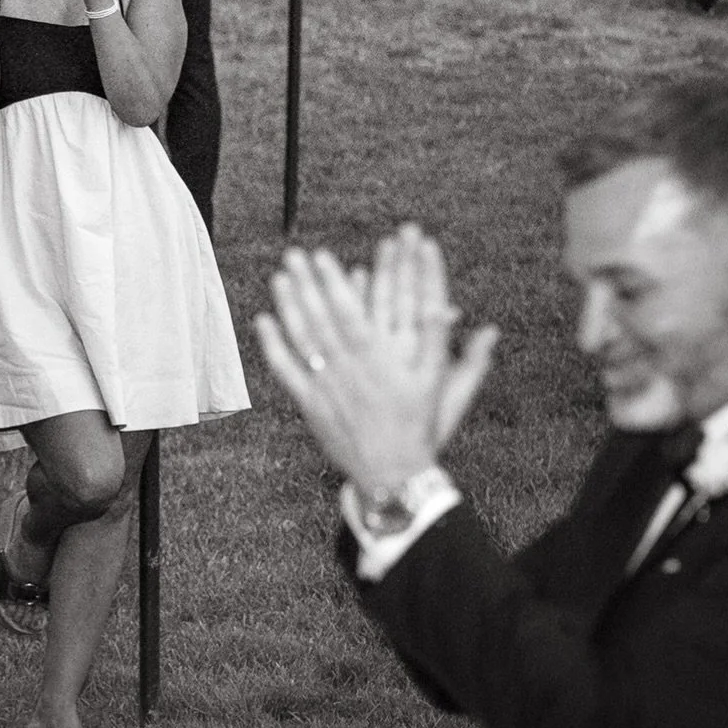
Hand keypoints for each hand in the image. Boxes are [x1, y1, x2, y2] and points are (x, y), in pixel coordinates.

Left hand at [253, 225, 498, 494]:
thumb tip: (464, 313)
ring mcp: (329, 385)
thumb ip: (450, 347)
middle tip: (299, 252)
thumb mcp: (442, 387)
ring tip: (282, 275)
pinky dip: (273, 345)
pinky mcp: (311, 404)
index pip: (360, 309)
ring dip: (290, 304)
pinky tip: (263, 320)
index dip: (347, 280)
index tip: (337, 252)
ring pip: (304, 337)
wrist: (393, 475)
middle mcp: (352, 368)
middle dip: (313, 281)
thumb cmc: (421, 428)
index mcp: (383, 359)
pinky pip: (287, 370)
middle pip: (327, 316)